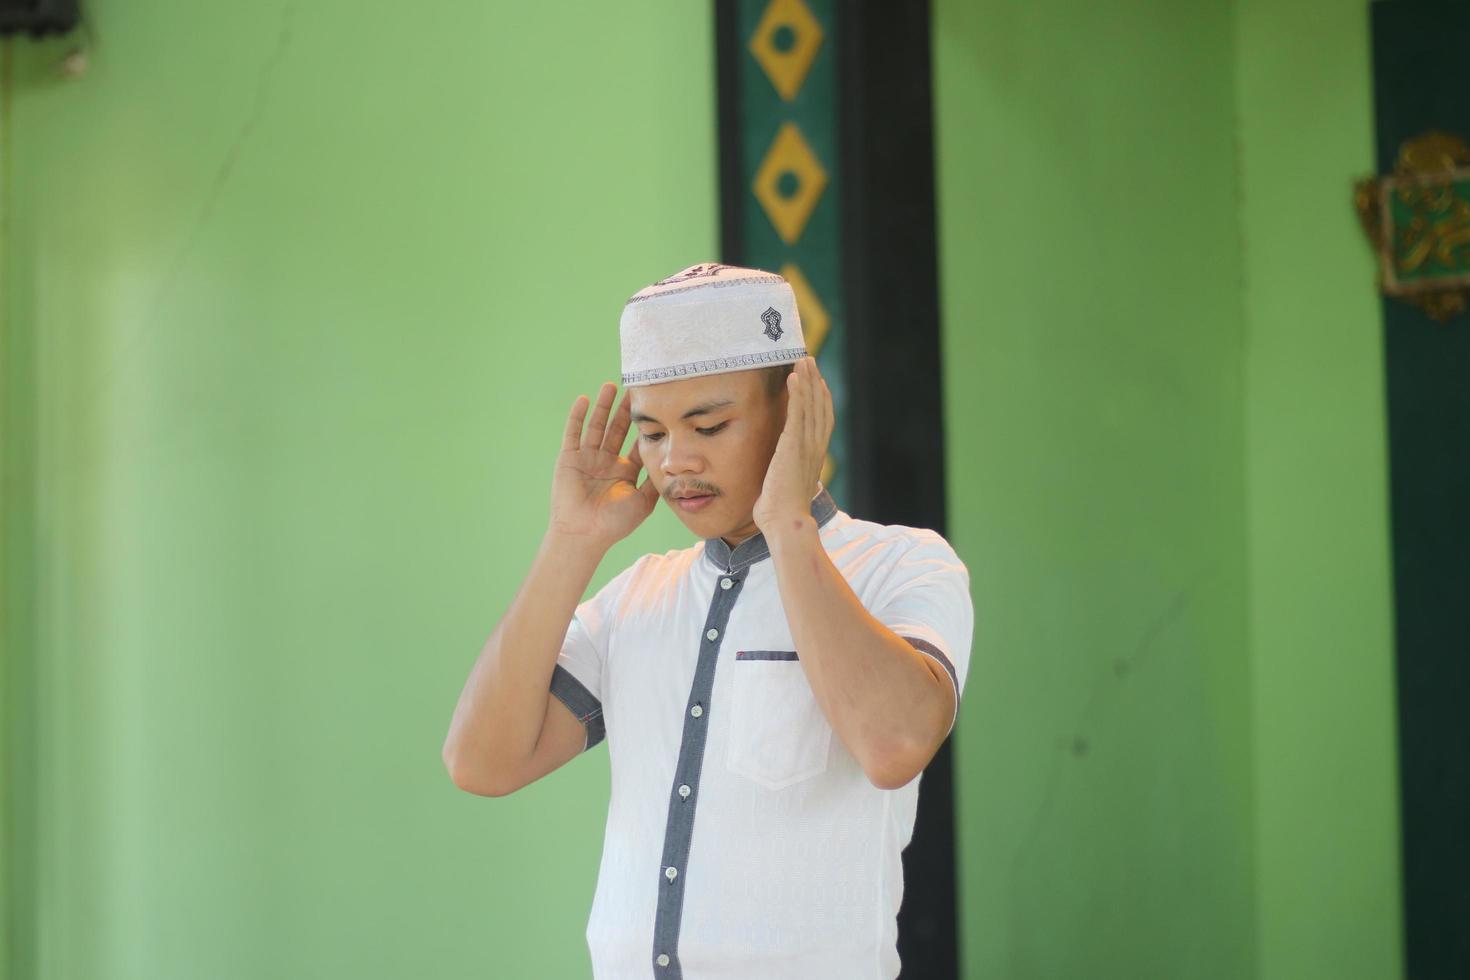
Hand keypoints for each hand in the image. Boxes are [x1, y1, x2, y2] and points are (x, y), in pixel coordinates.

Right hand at [549, 382, 658, 547]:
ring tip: (611, 385)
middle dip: (626, 410)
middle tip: (635, 388)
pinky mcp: (569, 458)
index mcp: (624, 471)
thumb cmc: (615, 523)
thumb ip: (656, 481)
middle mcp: (606, 462)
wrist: (585, 534)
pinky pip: (573, 433)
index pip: (636, 442)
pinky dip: (578, 416)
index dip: (645, 425)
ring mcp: (587, 458)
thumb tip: (675, 464)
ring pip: (597, 426)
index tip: (656, 406)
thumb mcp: (643, 501)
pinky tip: (584, 399)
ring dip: (603, 406)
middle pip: (618, 429)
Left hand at [752, 356, 832, 533]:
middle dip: (816, 382)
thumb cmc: (781, 512)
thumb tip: (778, 474)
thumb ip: (786, 474)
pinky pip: (798, 413)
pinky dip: (798, 393)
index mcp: (815, 456)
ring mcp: (806, 446)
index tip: (818, 382)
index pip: (823, 421)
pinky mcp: (793, 446)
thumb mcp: (786, 486)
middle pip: (821, 407)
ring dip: (808, 380)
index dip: (822, 399)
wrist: (785, 522)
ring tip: (803, 360)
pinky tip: (794, 377)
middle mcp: (815, 447)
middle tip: (810, 361)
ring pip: (811, 405)